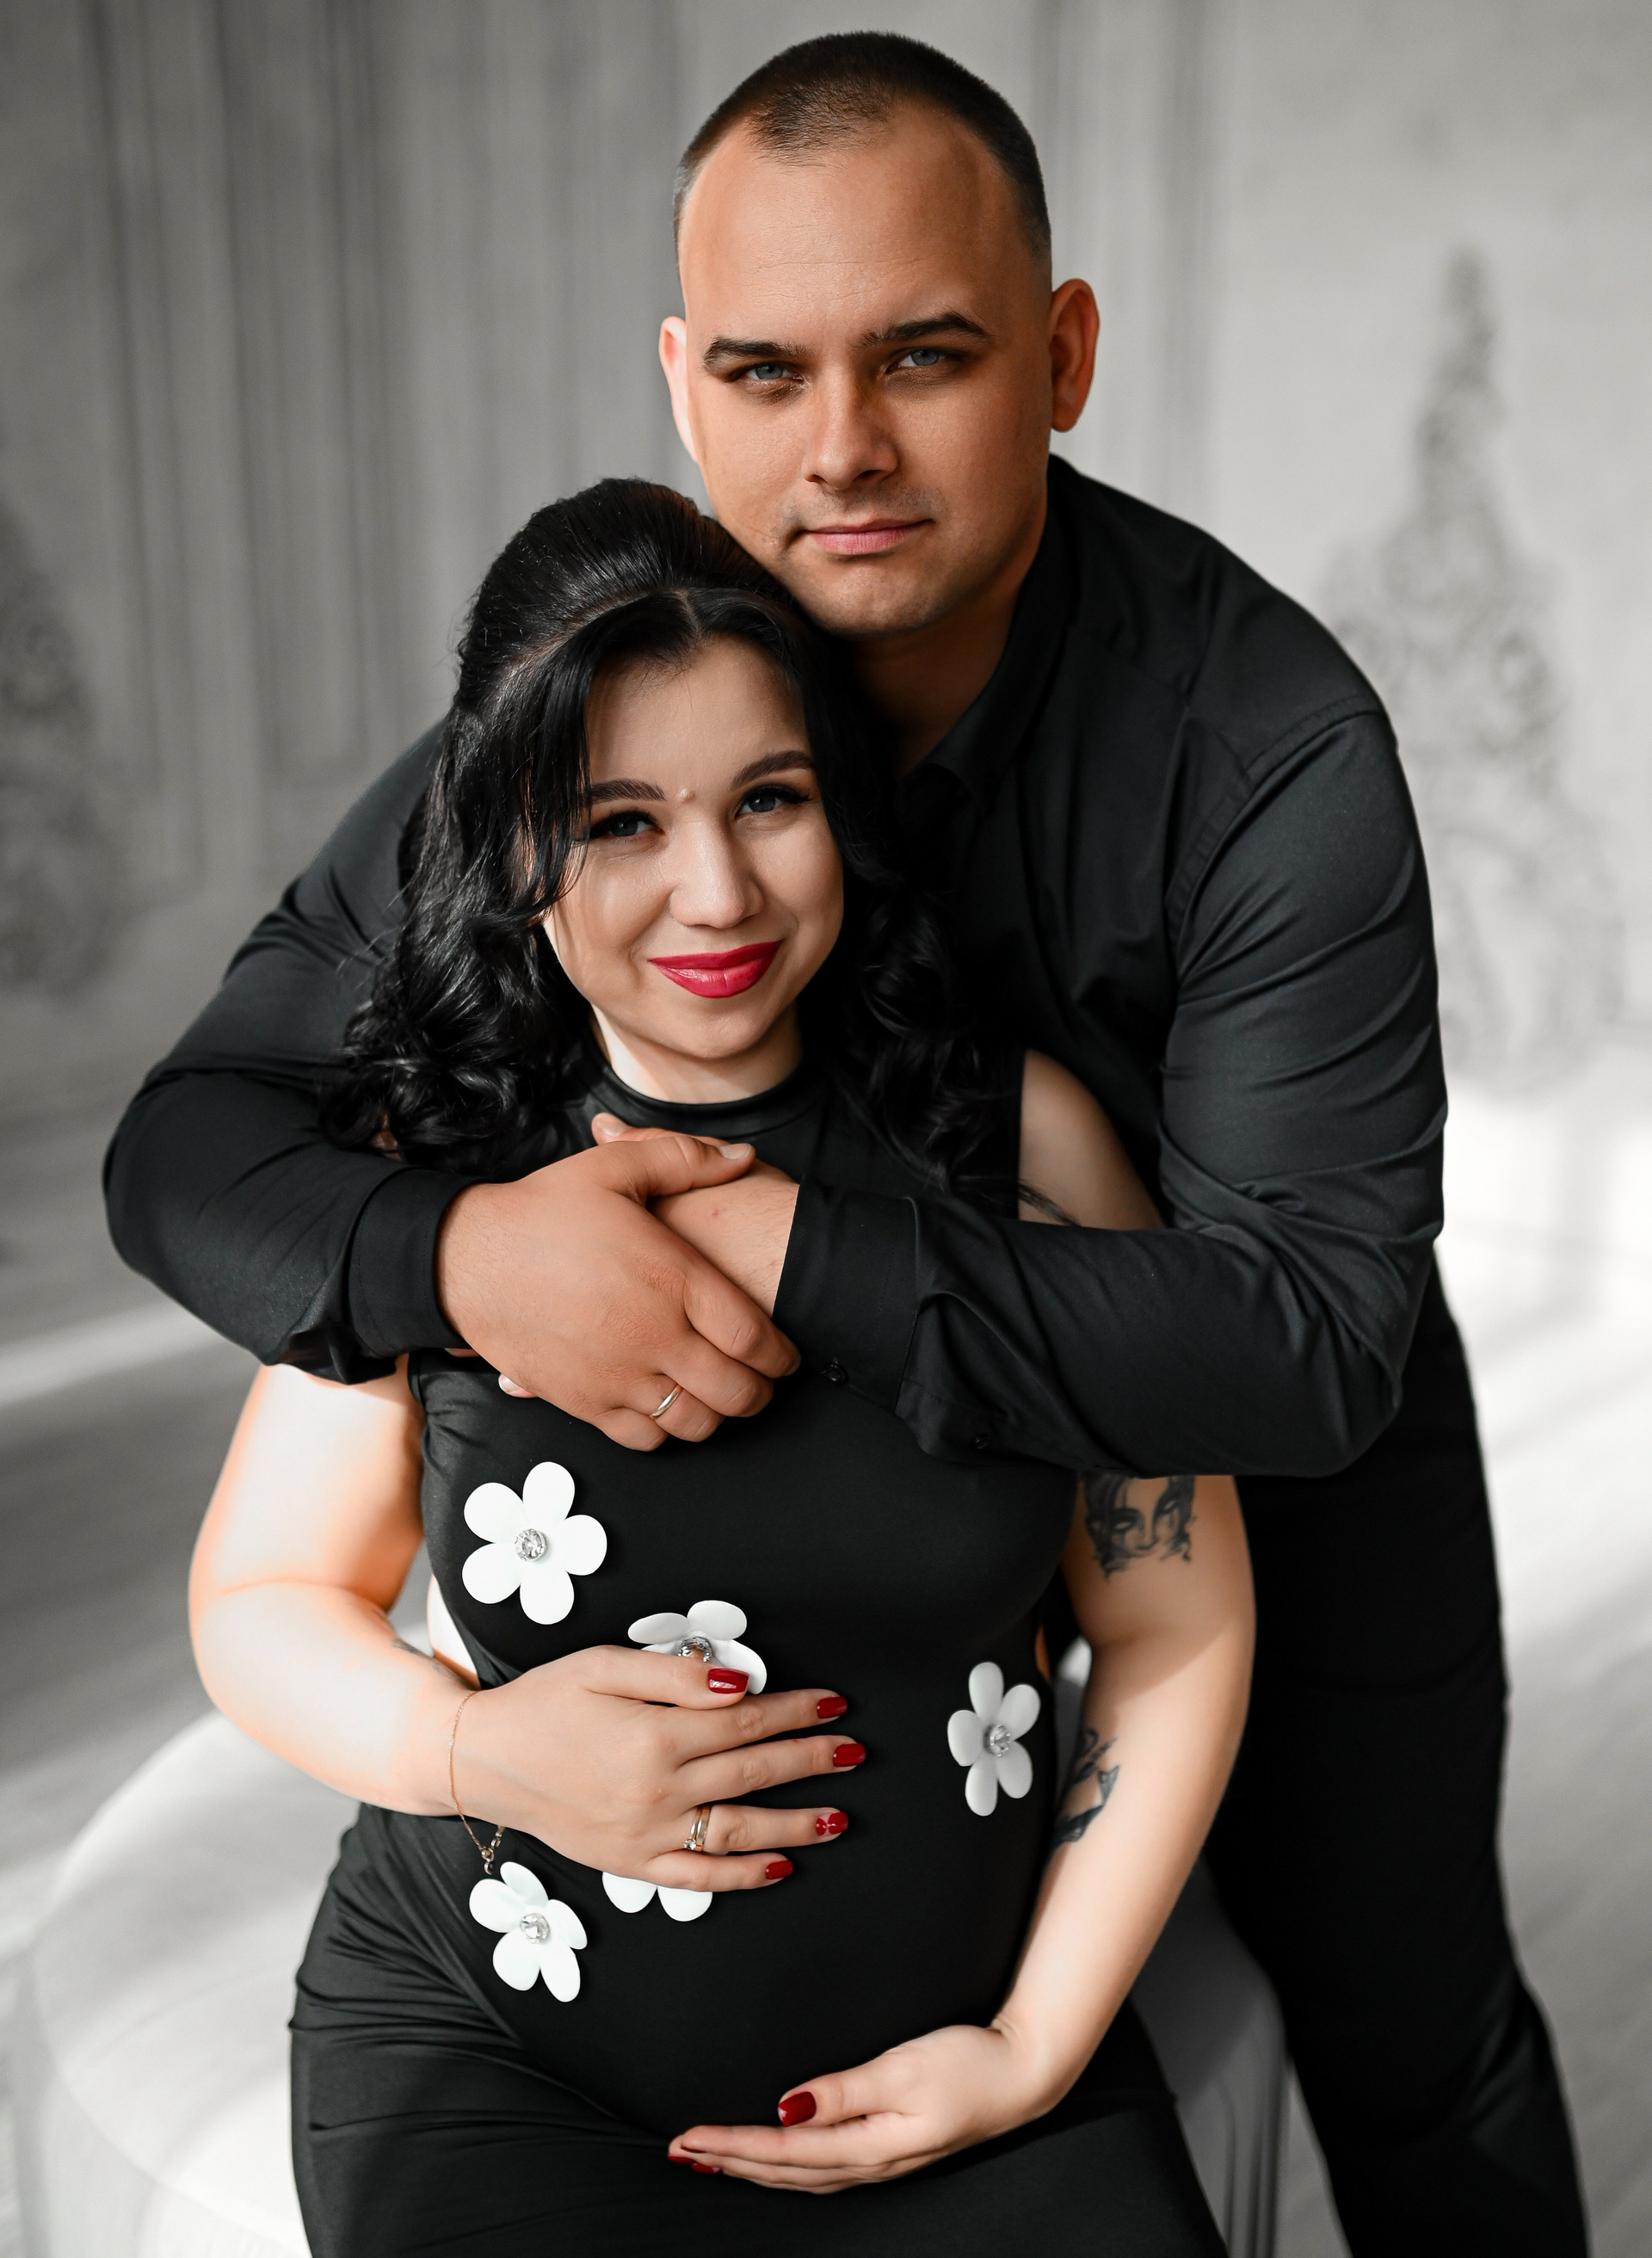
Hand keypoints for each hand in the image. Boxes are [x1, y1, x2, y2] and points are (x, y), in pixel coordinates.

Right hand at [436, 1135, 797, 1449]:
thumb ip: (685, 1159)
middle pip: (735, 1390)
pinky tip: (668, 1410)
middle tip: (763, 1385)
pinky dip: (667, 1432)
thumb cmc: (541, 1212)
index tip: (786, 1358)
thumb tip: (743, 1157)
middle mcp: (653, 1335)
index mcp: (672, 1279)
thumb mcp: (614, 1167)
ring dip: (718, 1415)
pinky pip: (645, 1438)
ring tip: (720, 1399)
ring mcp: (618, 1375)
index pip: (753, 1337)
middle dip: (761, 1393)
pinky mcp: (584, 1402)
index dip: (781, 1356)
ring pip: (695, 1422)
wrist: (466, 1259)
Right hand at [452, 1645, 862, 1891]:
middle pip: (754, 1772)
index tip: (834, 1703)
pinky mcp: (630, 1864)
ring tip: (840, 1816)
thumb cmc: (543, 1701)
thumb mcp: (602, 1666)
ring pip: (740, 1832)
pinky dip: (743, 1876)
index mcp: (655, 1736)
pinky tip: (781, 1867)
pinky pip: (698, 1877)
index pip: (747, 1721)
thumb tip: (741, 1684)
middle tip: (855, 1751)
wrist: (482, 1759)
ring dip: (796, 1823)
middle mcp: (658, 1791)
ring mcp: (646, 1835)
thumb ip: (676, 1676)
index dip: (796, 1710)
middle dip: (811, 1760)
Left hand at [667, 2022, 1058, 2191]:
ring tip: (712, 2157)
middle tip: (681, 2150)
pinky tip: (776, 2159)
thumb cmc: (969, 2065)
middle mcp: (871, 2162)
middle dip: (730, 2161)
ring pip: (800, 2175)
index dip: (732, 2146)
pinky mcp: (890, 2149)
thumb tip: (788, 2106)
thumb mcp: (904, 2069)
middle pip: (784, 2170)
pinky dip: (786, 2167)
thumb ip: (844, 2091)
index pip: (783, 2151)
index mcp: (869, 2144)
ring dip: (752, 2167)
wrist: (1023, 2075)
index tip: (689, 2137)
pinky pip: (823, 2170)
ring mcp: (881, 2160)